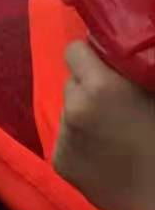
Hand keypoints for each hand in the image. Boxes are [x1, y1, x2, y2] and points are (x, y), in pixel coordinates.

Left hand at [53, 40, 154, 209]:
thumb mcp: (153, 92)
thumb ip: (130, 69)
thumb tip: (113, 46)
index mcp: (100, 86)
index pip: (74, 51)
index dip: (91, 59)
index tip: (107, 71)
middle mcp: (75, 107)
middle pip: (72, 84)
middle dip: (89, 90)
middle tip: (117, 109)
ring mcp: (65, 137)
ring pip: (70, 113)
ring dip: (86, 119)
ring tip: (115, 139)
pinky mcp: (62, 163)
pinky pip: (67, 141)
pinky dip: (81, 147)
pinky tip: (105, 160)